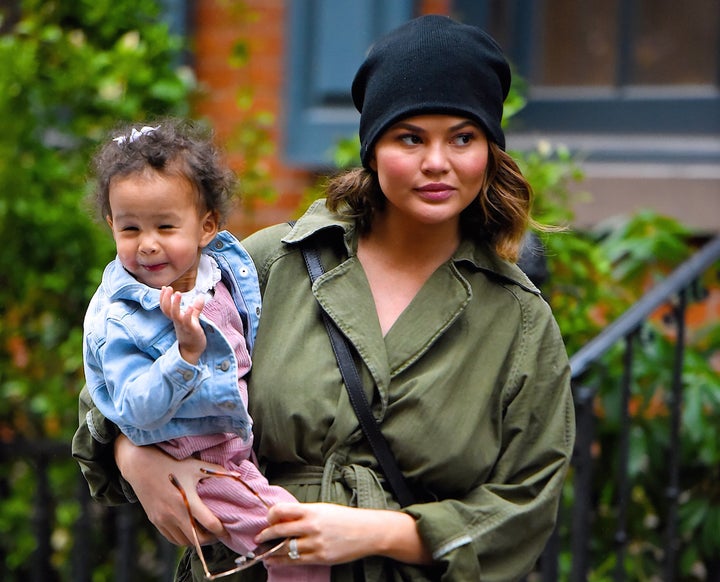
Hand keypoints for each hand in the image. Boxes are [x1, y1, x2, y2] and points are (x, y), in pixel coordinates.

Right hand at [115, 435, 224, 545]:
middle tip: (217, 533)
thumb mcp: (195, 466)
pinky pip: (171, 538)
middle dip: (210, 539)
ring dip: (196, 541)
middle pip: (197, 539)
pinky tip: (189, 530)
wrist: (141, 466)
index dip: (221, 530)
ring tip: (204, 533)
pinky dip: (182, 538)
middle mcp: (175, 514)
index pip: (209, 524)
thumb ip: (217, 471)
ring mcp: (163, 520)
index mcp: (188, 501)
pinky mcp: (155, 521)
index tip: (228, 531)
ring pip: (184, 541)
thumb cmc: (171, 464)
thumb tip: (238, 475)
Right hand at [159, 286, 205, 363]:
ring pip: (176, 315)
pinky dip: (188, 314)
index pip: (166, 308)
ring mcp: (184, 326)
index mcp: (176, 319)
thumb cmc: (191, 334)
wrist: (193, 350)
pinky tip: (190, 306)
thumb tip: (201, 296)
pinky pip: (188, 322)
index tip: (164, 287)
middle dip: (166, 299)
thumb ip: (196, 308)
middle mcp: (178, 322)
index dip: (163, 298)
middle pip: (167, 310)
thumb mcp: (192, 319)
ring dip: (176, 304)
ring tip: (178, 293)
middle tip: (168, 288)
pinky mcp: (192, 330)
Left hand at [255, 502, 431, 566]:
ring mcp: (316, 543)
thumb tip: (283, 519)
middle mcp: (312, 526)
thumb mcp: (324, 509)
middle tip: (258, 539)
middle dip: (265, 536)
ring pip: (285, 549)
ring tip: (263, 553)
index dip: (271, 516)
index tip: (268, 520)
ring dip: (271, 552)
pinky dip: (282, 561)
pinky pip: (296, 560)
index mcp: (312, 510)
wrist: (367, 531)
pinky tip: (274, 561)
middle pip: (279, 531)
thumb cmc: (345, 518)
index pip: (282, 510)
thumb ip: (304, 514)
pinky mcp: (321, 557)